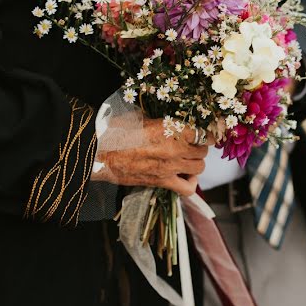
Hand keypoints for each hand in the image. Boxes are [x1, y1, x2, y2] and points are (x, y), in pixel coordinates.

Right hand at [95, 119, 209, 195]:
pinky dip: (191, 183)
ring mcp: (170, 167)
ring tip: (187, 159)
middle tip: (192, 145)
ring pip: (199, 167)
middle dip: (200, 147)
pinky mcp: (162, 181)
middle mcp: (175, 148)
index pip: (202, 132)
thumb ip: (162, 121)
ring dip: (196, 162)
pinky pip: (188, 188)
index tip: (202, 132)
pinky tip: (186, 176)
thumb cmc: (118, 131)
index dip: (205, 132)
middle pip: (203, 150)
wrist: (101, 152)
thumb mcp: (143, 117)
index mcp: (172, 128)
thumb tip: (174, 121)